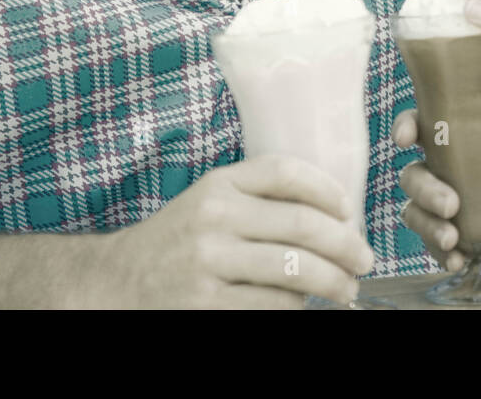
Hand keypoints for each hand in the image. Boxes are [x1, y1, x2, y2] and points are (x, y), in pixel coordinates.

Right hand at [93, 156, 375, 307]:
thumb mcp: (210, 203)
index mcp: (218, 185)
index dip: (328, 190)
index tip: (350, 210)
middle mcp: (213, 217)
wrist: (116, 283)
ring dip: (333, 283)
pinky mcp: (207, 305)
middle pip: (303, 225)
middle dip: (347, 245)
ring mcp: (209, 263)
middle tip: (365, 260)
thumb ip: (258, 197)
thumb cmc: (178, 241)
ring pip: (296, 271)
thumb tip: (335, 213)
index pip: (286, 173)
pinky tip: (306, 307)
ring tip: (347, 290)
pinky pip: (275, 306)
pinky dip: (299, 308)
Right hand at [392, 108, 480, 269]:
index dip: (405, 127)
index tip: (405, 137)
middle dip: (427, 191)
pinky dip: (441, 253)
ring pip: (414, 212)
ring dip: (430, 226)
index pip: (420, 128)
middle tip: (451, 205)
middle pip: (411, 176)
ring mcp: (432, 209)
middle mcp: (436, 174)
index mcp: (452, 146)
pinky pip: (428, 244)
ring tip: (452, 239)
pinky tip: (457, 260)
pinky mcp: (437, 238)